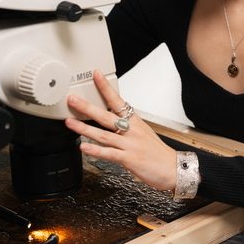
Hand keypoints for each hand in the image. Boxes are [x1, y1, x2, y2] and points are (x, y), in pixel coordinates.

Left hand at [64, 70, 177, 191]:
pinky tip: (84, 147)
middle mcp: (131, 131)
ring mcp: (129, 144)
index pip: (118, 101)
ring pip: (103, 134)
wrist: (173, 168)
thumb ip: (128, 127)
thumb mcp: (144, 133)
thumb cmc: (158, 153)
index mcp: (135, 122)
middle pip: (105, 116)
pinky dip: (95, 150)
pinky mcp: (129, 159)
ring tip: (70, 123)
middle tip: (72, 100)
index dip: (106, 88)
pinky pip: (109, 153)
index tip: (96, 75)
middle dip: (86, 107)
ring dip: (84, 128)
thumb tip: (113, 120)